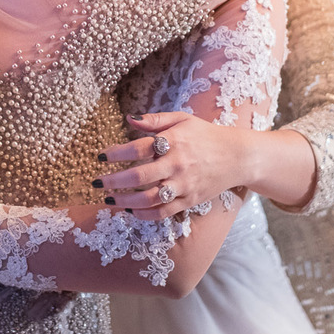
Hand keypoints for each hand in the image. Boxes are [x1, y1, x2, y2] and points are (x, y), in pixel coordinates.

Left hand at [96, 112, 248, 220]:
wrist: (237, 156)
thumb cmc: (205, 135)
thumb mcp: (182, 120)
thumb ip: (154, 120)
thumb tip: (128, 118)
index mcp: (174, 141)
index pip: (138, 148)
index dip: (116, 153)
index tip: (100, 156)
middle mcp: (178, 165)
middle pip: (139, 176)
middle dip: (113, 181)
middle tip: (96, 183)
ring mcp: (184, 185)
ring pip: (148, 199)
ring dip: (124, 201)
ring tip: (109, 200)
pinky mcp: (189, 201)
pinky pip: (163, 212)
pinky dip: (144, 215)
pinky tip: (130, 211)